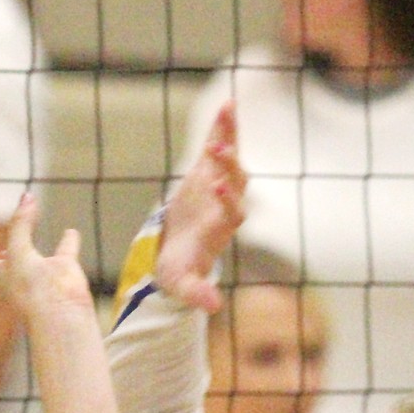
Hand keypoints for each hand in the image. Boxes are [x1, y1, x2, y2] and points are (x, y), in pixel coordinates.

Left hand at [0, 194, 90, 314]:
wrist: (62, 311)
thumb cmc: (31, 289)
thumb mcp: (18, 251)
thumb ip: (19, 225)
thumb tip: (26, 198)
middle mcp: (14, 278)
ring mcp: (38, 276)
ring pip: (32, 257)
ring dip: (30, 242)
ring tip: (29, 230)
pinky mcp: (61, 272)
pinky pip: (65, 251)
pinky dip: (67, 241)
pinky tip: (70, 232)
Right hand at [156, 100, 246, 312]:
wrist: (178, 253)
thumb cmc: (181, 271)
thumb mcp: (184, 286)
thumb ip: (198, 295)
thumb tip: (213, 308)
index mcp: (219, 230)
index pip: (231, 213)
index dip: (227, 200)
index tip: (217, 187)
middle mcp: (225, 205)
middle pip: (235, 182)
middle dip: (228, 165)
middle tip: (219, 149)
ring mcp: (218, 185)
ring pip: (230, 160)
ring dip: (230, 139)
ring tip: (227, 113)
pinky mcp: (207, 172)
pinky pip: (217, 147)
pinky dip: (223, 127)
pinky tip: (228, 104)